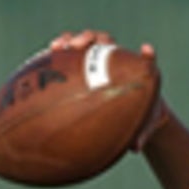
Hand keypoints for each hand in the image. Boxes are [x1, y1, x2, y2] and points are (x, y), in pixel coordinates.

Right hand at [49, 29, 166, 151]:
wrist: (134, 112)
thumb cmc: (142, 117)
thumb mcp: (144, 125)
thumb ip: (141, 135)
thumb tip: (135, 149)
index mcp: (136, 73)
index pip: (144, 60)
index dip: (146, 56)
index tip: (146, 50)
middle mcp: (116, 61)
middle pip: (105, 42)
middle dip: (92, 40)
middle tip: (80, 46)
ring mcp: (99, 60)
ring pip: (84, 44)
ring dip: (71, 41)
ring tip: (57, 47)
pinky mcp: (84, 65)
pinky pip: (70, 57)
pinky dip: (59, 56)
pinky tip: (43, 61)